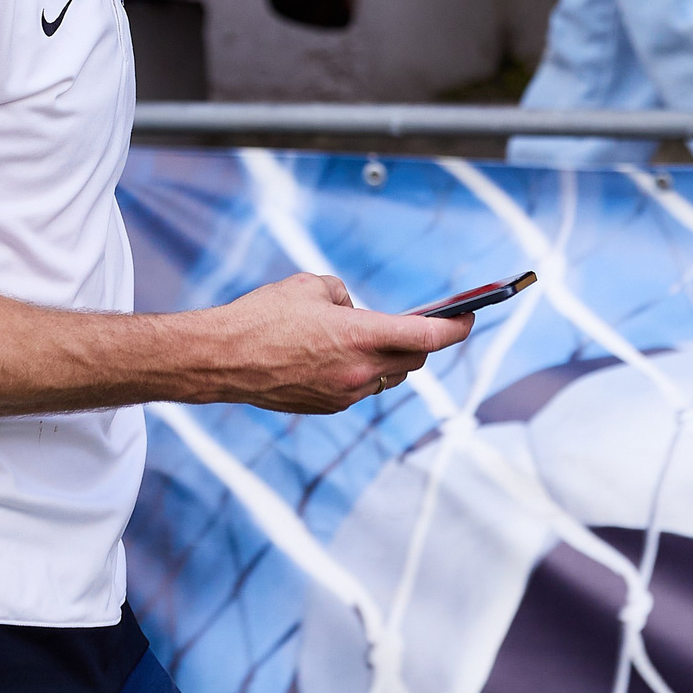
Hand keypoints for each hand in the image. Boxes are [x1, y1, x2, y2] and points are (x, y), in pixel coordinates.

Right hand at [192, 272, 470, 414]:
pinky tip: (347, 355)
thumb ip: (346, 297)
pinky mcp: (328, 407)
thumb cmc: (263, 316)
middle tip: (426, 323)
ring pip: (389, 377)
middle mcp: (358, 370)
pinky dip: (366, 371)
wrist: (222, 358)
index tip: (470, 317)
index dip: (457, 327)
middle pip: (416, 360)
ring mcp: (344, 394)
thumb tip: (356, 311)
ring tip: (382, 337)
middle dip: (427, 341)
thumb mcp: (311, 286)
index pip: (428, 336)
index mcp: (360, 335)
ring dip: (394, 358)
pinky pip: (362, 388)